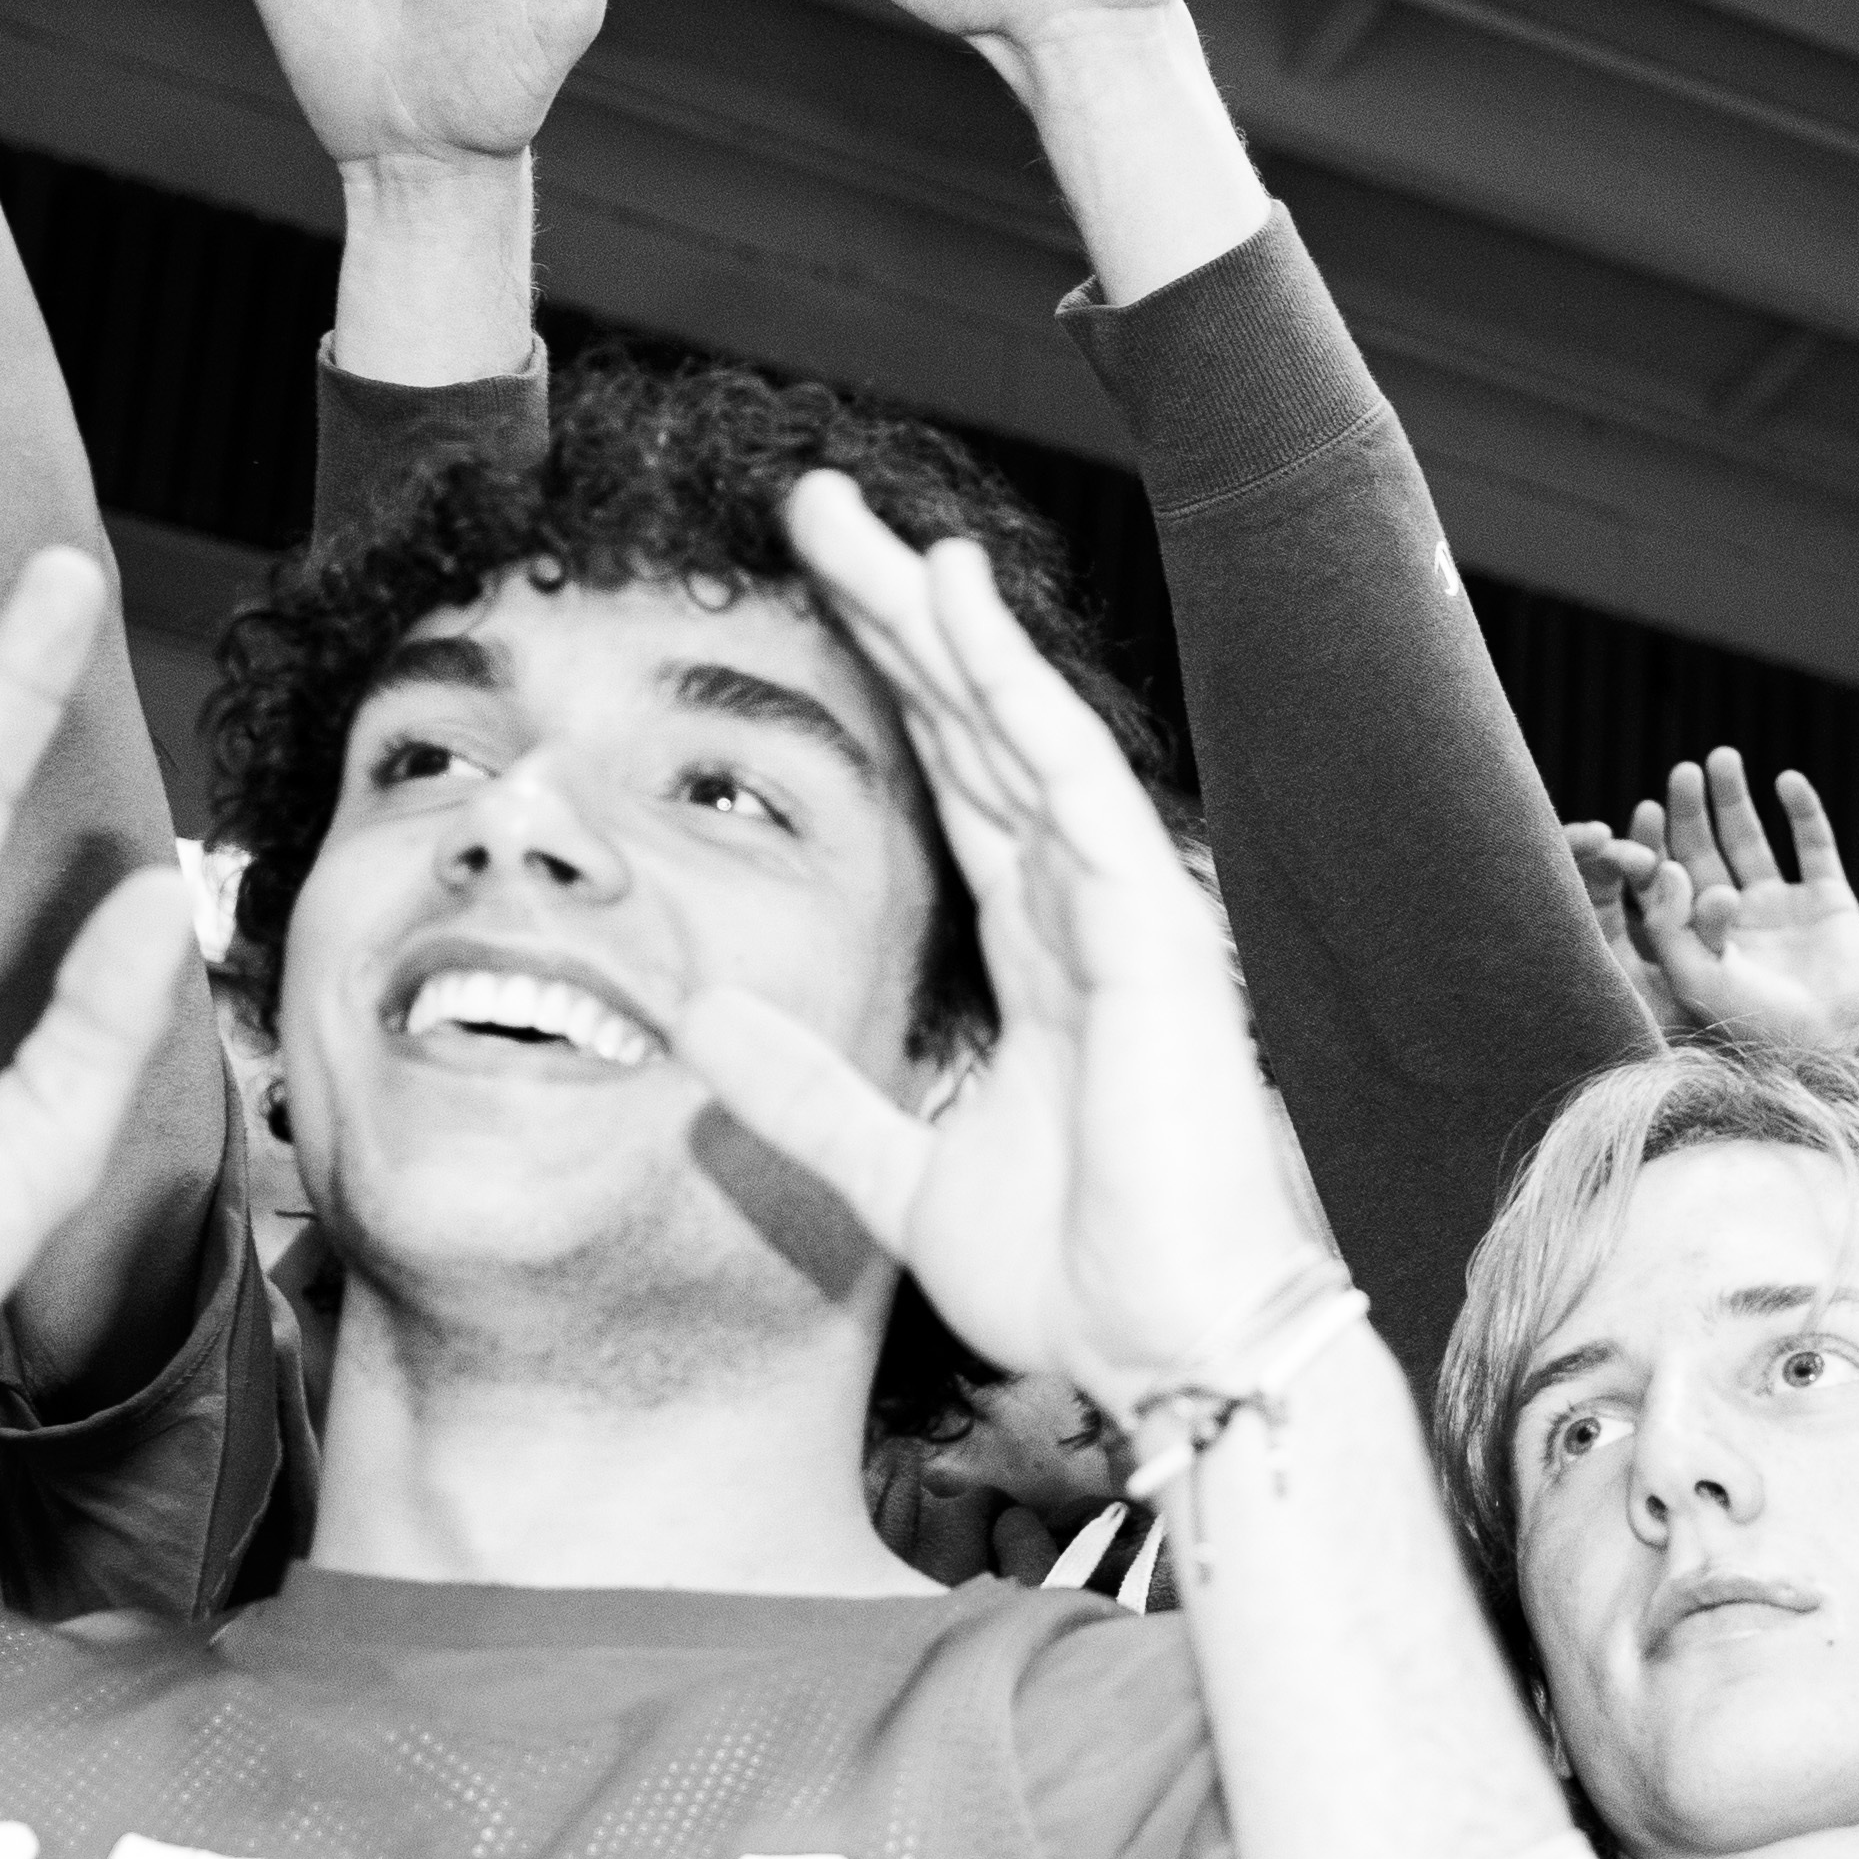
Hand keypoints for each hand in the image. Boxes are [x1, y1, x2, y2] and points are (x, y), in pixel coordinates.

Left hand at [666, 468, 1341, 1416]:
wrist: (1169, 1352)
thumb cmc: (1078, 1278)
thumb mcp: (896, 1173)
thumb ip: (804, 1095)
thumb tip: (688, 1025)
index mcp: (1040, 957)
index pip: (952, 783)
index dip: (884, 684)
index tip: (805, 595)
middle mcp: (1084, 911)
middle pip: (974, 728)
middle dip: (896, 615)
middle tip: (810, 507)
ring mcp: (1124, 911)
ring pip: (1018, 730)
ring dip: (941, 622)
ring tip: (863, 525)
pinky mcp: (1149, 932)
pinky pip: (1070, 781)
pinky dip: (1013, 690)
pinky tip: (958, 610)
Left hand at [1589, 750, 1858, 1064]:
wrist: (1834, 1047)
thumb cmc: (1756, 1024)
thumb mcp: (1698, 980)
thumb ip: (1673, 926)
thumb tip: (1667, 866)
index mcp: (1696, 939)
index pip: (1666, 880)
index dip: (1654, 844)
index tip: (1643, 810)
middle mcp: (1735, 917)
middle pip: (1703, 850)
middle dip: (1691, 811)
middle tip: (1682, 772)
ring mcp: (1782, 906)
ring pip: (1751, 840)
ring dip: (1736, 800)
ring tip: (1722, 757)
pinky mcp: (1828, 899)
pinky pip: (1813, 846)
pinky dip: (1803, 812)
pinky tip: (1787, 781)